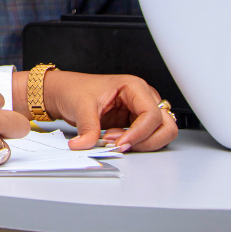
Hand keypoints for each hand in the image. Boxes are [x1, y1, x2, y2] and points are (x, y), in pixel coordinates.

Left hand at [24, 70, 177, 151]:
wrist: (65, 92)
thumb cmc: (74, 90)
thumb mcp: (80, 106)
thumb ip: (87, 128)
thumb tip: (85, 145)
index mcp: (134, 86)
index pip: (152, 114)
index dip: (140, 133)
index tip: (121, 143)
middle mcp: (142, 97)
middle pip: (165, 125)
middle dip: (146, 140)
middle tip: (120, 144)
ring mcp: (140, 110)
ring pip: (161, 133)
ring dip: (142, 142)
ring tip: (115, 140)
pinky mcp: (135, 122)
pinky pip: (147, 137)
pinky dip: (135, 143)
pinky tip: (115, 139)